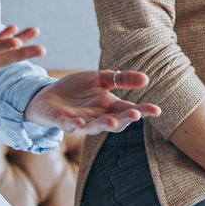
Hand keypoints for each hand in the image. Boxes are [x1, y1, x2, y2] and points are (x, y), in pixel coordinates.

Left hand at [25, 70, 160, 133]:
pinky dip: (73, 125)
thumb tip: (146, 78)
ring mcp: (80, 121)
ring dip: (102, 124)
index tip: (157, 110)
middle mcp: (97, 117)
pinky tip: (78, 122)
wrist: (48, 94)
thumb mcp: (101, 79)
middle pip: (115, 122)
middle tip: (136, 114)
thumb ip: (121, 78)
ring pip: (94, 127)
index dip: (143, 111)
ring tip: (111, 120)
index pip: (128, 110)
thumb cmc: (76, 89)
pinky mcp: (61, 121)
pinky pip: (68, 125)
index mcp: (108, 107)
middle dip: (125, 119)